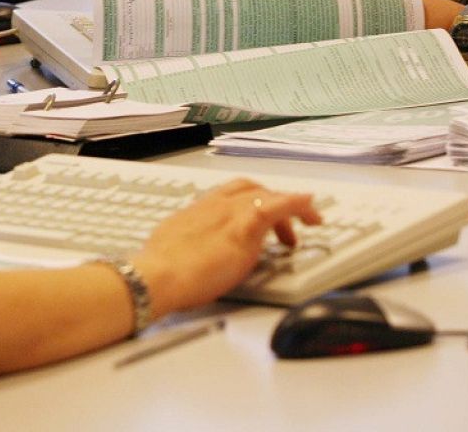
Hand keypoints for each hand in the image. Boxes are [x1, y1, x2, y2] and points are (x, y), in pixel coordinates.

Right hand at [132, 180, 321, 315]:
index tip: (262, 210)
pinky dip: (297, 203)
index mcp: (199, 210)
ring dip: (290, 207)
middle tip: (286, 225)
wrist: (157, 276)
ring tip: (307, 221)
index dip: (251, 198)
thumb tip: (187, 254)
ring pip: (268, 196)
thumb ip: (187, 245)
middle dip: (272, 202)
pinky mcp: (245, 227)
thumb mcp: (172, 248)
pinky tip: (310, 205)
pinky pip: (279, 206)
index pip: (231, 194)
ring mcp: (231, 214)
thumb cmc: (159, 271)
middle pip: (252, 190)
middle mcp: (216, 205)